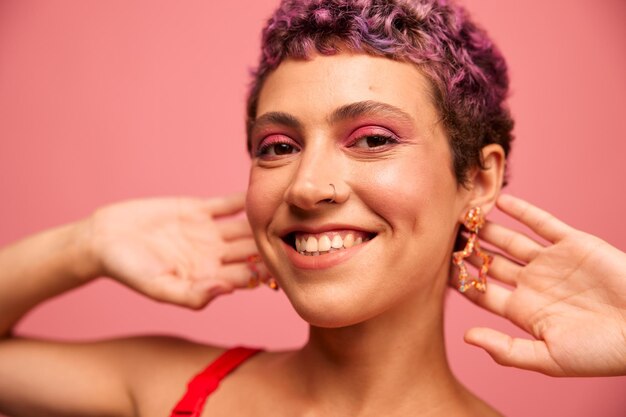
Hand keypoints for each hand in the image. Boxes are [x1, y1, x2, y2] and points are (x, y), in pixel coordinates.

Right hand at [86, 193, 268, 308]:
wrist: (103, 239)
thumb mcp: (158, 288)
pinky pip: (226, 203)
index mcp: (209, 277)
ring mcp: (208, 231)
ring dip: (262, 221)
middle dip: (271, 245)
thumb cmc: (128, 270)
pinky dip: (243, 198)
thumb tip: (227, 291)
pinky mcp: (198, 209)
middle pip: (250, 249)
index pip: (245, 275)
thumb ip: (192, 295)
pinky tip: (261, 190)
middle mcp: (214, 255)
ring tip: (285, 211)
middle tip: (294, 236)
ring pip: (243, 226)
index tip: (282, 264)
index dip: (264, 271)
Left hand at [460, 194, 625, 375]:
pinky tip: (499, 201)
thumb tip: (467, 338)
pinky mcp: (574, 244)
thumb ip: (506, 349)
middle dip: (467, 249)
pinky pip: (543, 223)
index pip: (481, 291)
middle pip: (490, 262)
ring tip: (463, 214)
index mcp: (524, 311)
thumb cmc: (601, 353)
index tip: (434, 264)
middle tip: (442, 233)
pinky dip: (523, 211)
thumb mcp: (549, 359)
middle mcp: (533, 284)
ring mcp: (552, 262)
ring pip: (510, 240)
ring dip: (487, 228)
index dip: (459, 278)